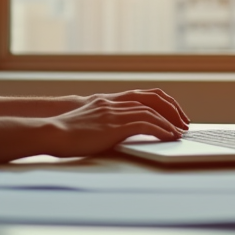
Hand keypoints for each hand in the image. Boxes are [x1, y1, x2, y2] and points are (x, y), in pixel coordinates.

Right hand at [42, 97, 184, 157]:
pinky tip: (168, 137)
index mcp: (106, 101)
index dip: (159, 105)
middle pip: (150, 101)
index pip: (141, 97)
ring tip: (178, 133)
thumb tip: (111, 135)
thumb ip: (101, 124)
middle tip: (182, 124)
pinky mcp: (115, 126)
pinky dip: (161, 130)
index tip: (170, 116)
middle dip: (170, 112)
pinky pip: (145, 125)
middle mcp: (112, 103)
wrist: (52, 133)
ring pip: (151, 113)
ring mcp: (114, 114)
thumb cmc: (64, 134)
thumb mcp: (86, 124)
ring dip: (169, 123)